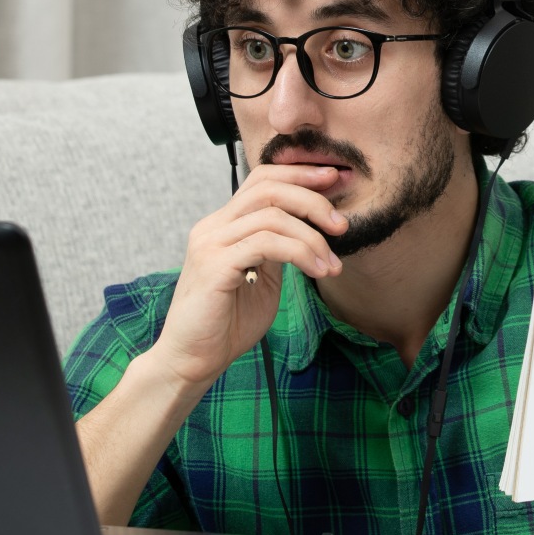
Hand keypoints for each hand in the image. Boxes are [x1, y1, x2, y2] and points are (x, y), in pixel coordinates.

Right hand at [145, 164, 348, 392]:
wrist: (192, 361)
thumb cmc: (226, 324)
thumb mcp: (261, 277)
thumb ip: (278, 250)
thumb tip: (310, 229)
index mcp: (223, 225)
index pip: (261, 180)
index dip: (299, 174)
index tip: (333, 179)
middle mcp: (213, 227)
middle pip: (268, 188)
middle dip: (312, 200)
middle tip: (341, 225)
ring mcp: (211, 244)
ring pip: (272, 216)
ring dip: (312, 238)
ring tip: (331, 264)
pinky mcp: (215, 266)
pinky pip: (266, 244)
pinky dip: (300, 254)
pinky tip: (317, 271)